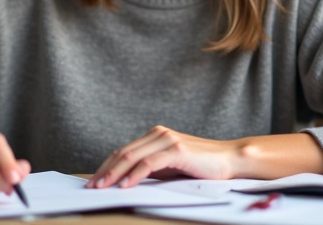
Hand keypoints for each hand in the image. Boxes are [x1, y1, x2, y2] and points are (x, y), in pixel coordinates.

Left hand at [86, 125, 240, 188]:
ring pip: (132, 157)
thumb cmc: (202, 166)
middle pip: (123, 153)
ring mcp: (168, 140)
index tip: (94, 181)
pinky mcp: (177, 150)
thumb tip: (125, 180)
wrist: (230, 160)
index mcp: (156, 136)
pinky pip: (149, 164)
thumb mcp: (171, 167)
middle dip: (105, 171)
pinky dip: (134, 175)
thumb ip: (151, 168)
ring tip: (103, 188)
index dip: (107, 166)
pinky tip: (125, 186)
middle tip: (92, 187)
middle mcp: (159, 134)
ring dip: (114, 174)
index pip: (124, 151)